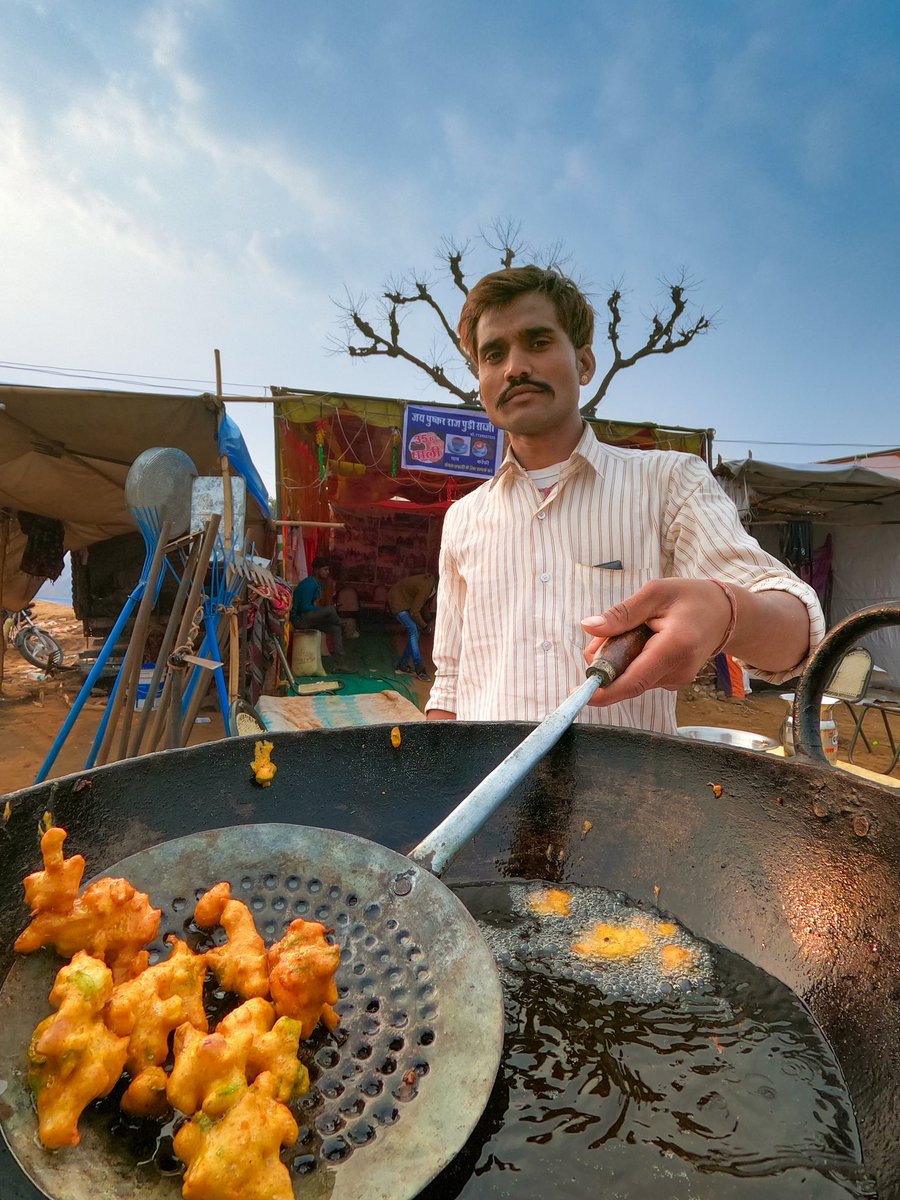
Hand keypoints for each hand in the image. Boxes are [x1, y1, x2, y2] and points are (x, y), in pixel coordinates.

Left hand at [581, 579, 732, 706]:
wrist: (724, 613)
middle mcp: (678, 671)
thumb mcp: (655, 593)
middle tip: (603, 636)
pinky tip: (641, 641)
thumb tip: (588, 626)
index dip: (604, 691)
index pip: (634, 680)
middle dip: (605, 663)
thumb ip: (622, 613)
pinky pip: (641, 676)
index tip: (579, 693)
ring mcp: (677, 680)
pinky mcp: (673, 681)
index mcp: (674, 647)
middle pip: (627, 679)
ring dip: (619, 659)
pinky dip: (631, 661)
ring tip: (632, 630)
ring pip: (631, 678)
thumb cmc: (690, 598)